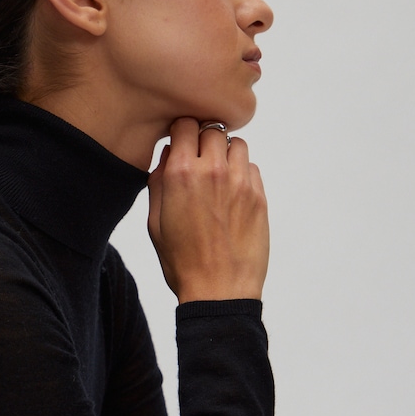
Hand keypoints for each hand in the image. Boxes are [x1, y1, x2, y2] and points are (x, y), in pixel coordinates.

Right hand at [147, 117, 268, 303]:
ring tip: (218, 177)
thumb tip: (171, 154)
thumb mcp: (155, 222)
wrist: (218, 292)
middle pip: (212, 129)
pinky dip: (241, 174)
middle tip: (199, 161)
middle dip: (204, 141)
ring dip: (225, 154)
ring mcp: (240, 182)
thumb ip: (159, 181)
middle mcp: (213, 171)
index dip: (181, 132)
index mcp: (182, 174)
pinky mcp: (259, 196)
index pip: (185, 124)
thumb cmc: (182, 262)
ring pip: (236, 144)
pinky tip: (231, 196)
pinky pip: (251, 168)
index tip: (181, 143)